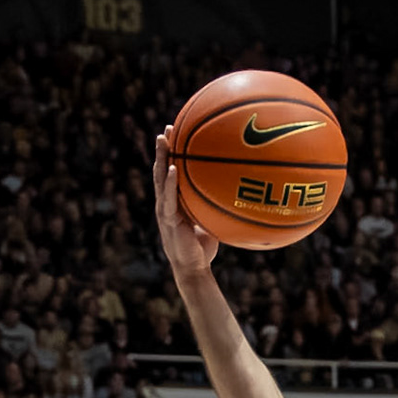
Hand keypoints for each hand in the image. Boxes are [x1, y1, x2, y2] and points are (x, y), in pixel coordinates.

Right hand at [152, 128, 217, 280]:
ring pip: (159, 178)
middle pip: (162, 169)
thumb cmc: (203, 248)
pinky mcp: (167, 219)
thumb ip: (215, 208)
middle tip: (168, 128)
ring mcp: (164, 209)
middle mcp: (166, 201)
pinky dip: (170, 183)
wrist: (192, 269)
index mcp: (174, 201)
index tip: (177, 133)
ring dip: (162, 158)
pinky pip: (168, 198)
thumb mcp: (210, 223)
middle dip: (164, 149)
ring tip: (164, 139)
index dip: (172, 154)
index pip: (171, 172)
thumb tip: (237, 196)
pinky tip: (174, 168)